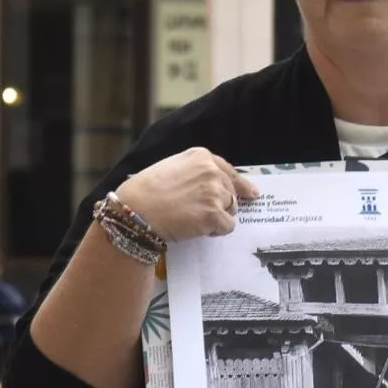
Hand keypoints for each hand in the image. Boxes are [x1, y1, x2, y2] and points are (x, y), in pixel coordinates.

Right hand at [116, 148, 258, 241]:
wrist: (134, 210)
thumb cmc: (144, 191)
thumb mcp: (171, 168)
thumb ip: (194, 172)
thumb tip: (213, 185)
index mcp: (201, 156)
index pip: (229, 171)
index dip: (241, 184)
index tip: (252, 194)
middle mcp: (211, 171)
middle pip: (231, 192)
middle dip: (221, 205)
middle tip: (200, 214)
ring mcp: (214, 192)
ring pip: (231, 209)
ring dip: (218, 218)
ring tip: (194, 220)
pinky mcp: (214, 214)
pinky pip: (227, 226)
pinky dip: (216, 231)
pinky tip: (199, 229)